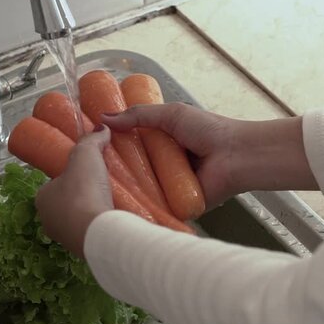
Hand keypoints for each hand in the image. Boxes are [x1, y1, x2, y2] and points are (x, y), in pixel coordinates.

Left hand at [35, 125, 112, 258]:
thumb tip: (101, 128)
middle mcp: (48, 220)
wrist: (97, 233)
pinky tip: (113, 218)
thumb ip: (91, 141)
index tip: (88, 172)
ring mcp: (64, 238)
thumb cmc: (84, 193)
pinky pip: (91, 233)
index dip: (71, 176)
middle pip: (67, 202)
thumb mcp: (86, 156)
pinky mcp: (82, 249)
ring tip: (111, 201)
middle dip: (82, 196)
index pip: (55, 183)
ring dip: (91, 212)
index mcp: (42, 198)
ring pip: (78, 220)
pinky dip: (100, 226)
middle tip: (102, 186)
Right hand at [102, 103, 317, 207]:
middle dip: (113, 172)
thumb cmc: (209, 131)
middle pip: (132, 170)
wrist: (238, 157)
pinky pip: (154, 207)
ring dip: (124, 190)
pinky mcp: (175, 206)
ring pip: (140, 190)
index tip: (88, 147)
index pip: (131, 146)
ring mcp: (168, 187)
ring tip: (95, 191)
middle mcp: (163, 166)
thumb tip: (104, 118)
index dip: (112, 147)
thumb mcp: (171, 114)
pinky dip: (140, 207)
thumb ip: (139, 115)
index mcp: (163, 143)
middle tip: (86, 173)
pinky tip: (117, 208)